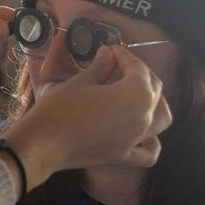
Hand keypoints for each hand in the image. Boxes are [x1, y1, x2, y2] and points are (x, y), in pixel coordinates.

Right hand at [3, 45, 171, 190]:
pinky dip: (152, 143)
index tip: (110, 49)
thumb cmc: (59, 109)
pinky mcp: (122, 155)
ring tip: (139, 95)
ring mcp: (135, 139)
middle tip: (118, 65)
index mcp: (136, 95)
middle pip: (154, 89)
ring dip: (156, 103)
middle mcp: (144, 117)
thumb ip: (101, 67)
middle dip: (139, 72)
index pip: (137, 68)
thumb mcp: (81, 81)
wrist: (42, 144)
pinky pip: (148, 152)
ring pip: (162, 118)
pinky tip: (144, 136)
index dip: (123, 55)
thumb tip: (107, 54)